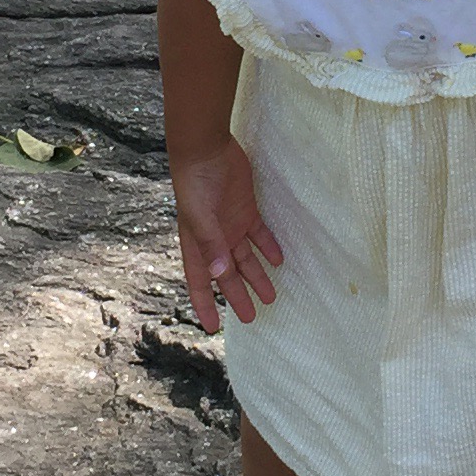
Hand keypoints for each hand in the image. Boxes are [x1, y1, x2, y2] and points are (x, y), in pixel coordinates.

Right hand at [172, 139, 282, 332]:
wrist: (207, 148)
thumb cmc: (195, 182)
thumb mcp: (200, 216)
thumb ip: (211, 244)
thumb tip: (218, 274)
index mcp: (197, 244)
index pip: (199, 281)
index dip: (205, 304)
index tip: (212, 328)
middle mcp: (214, 239)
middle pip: (227, 275)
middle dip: (237, 296)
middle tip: (251, 317)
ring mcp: (231, 225)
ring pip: (246, 258)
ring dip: (257, 276)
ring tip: (271, 297)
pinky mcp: (246, 210)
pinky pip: (260, 234)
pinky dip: (269, 247)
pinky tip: (279, 261)